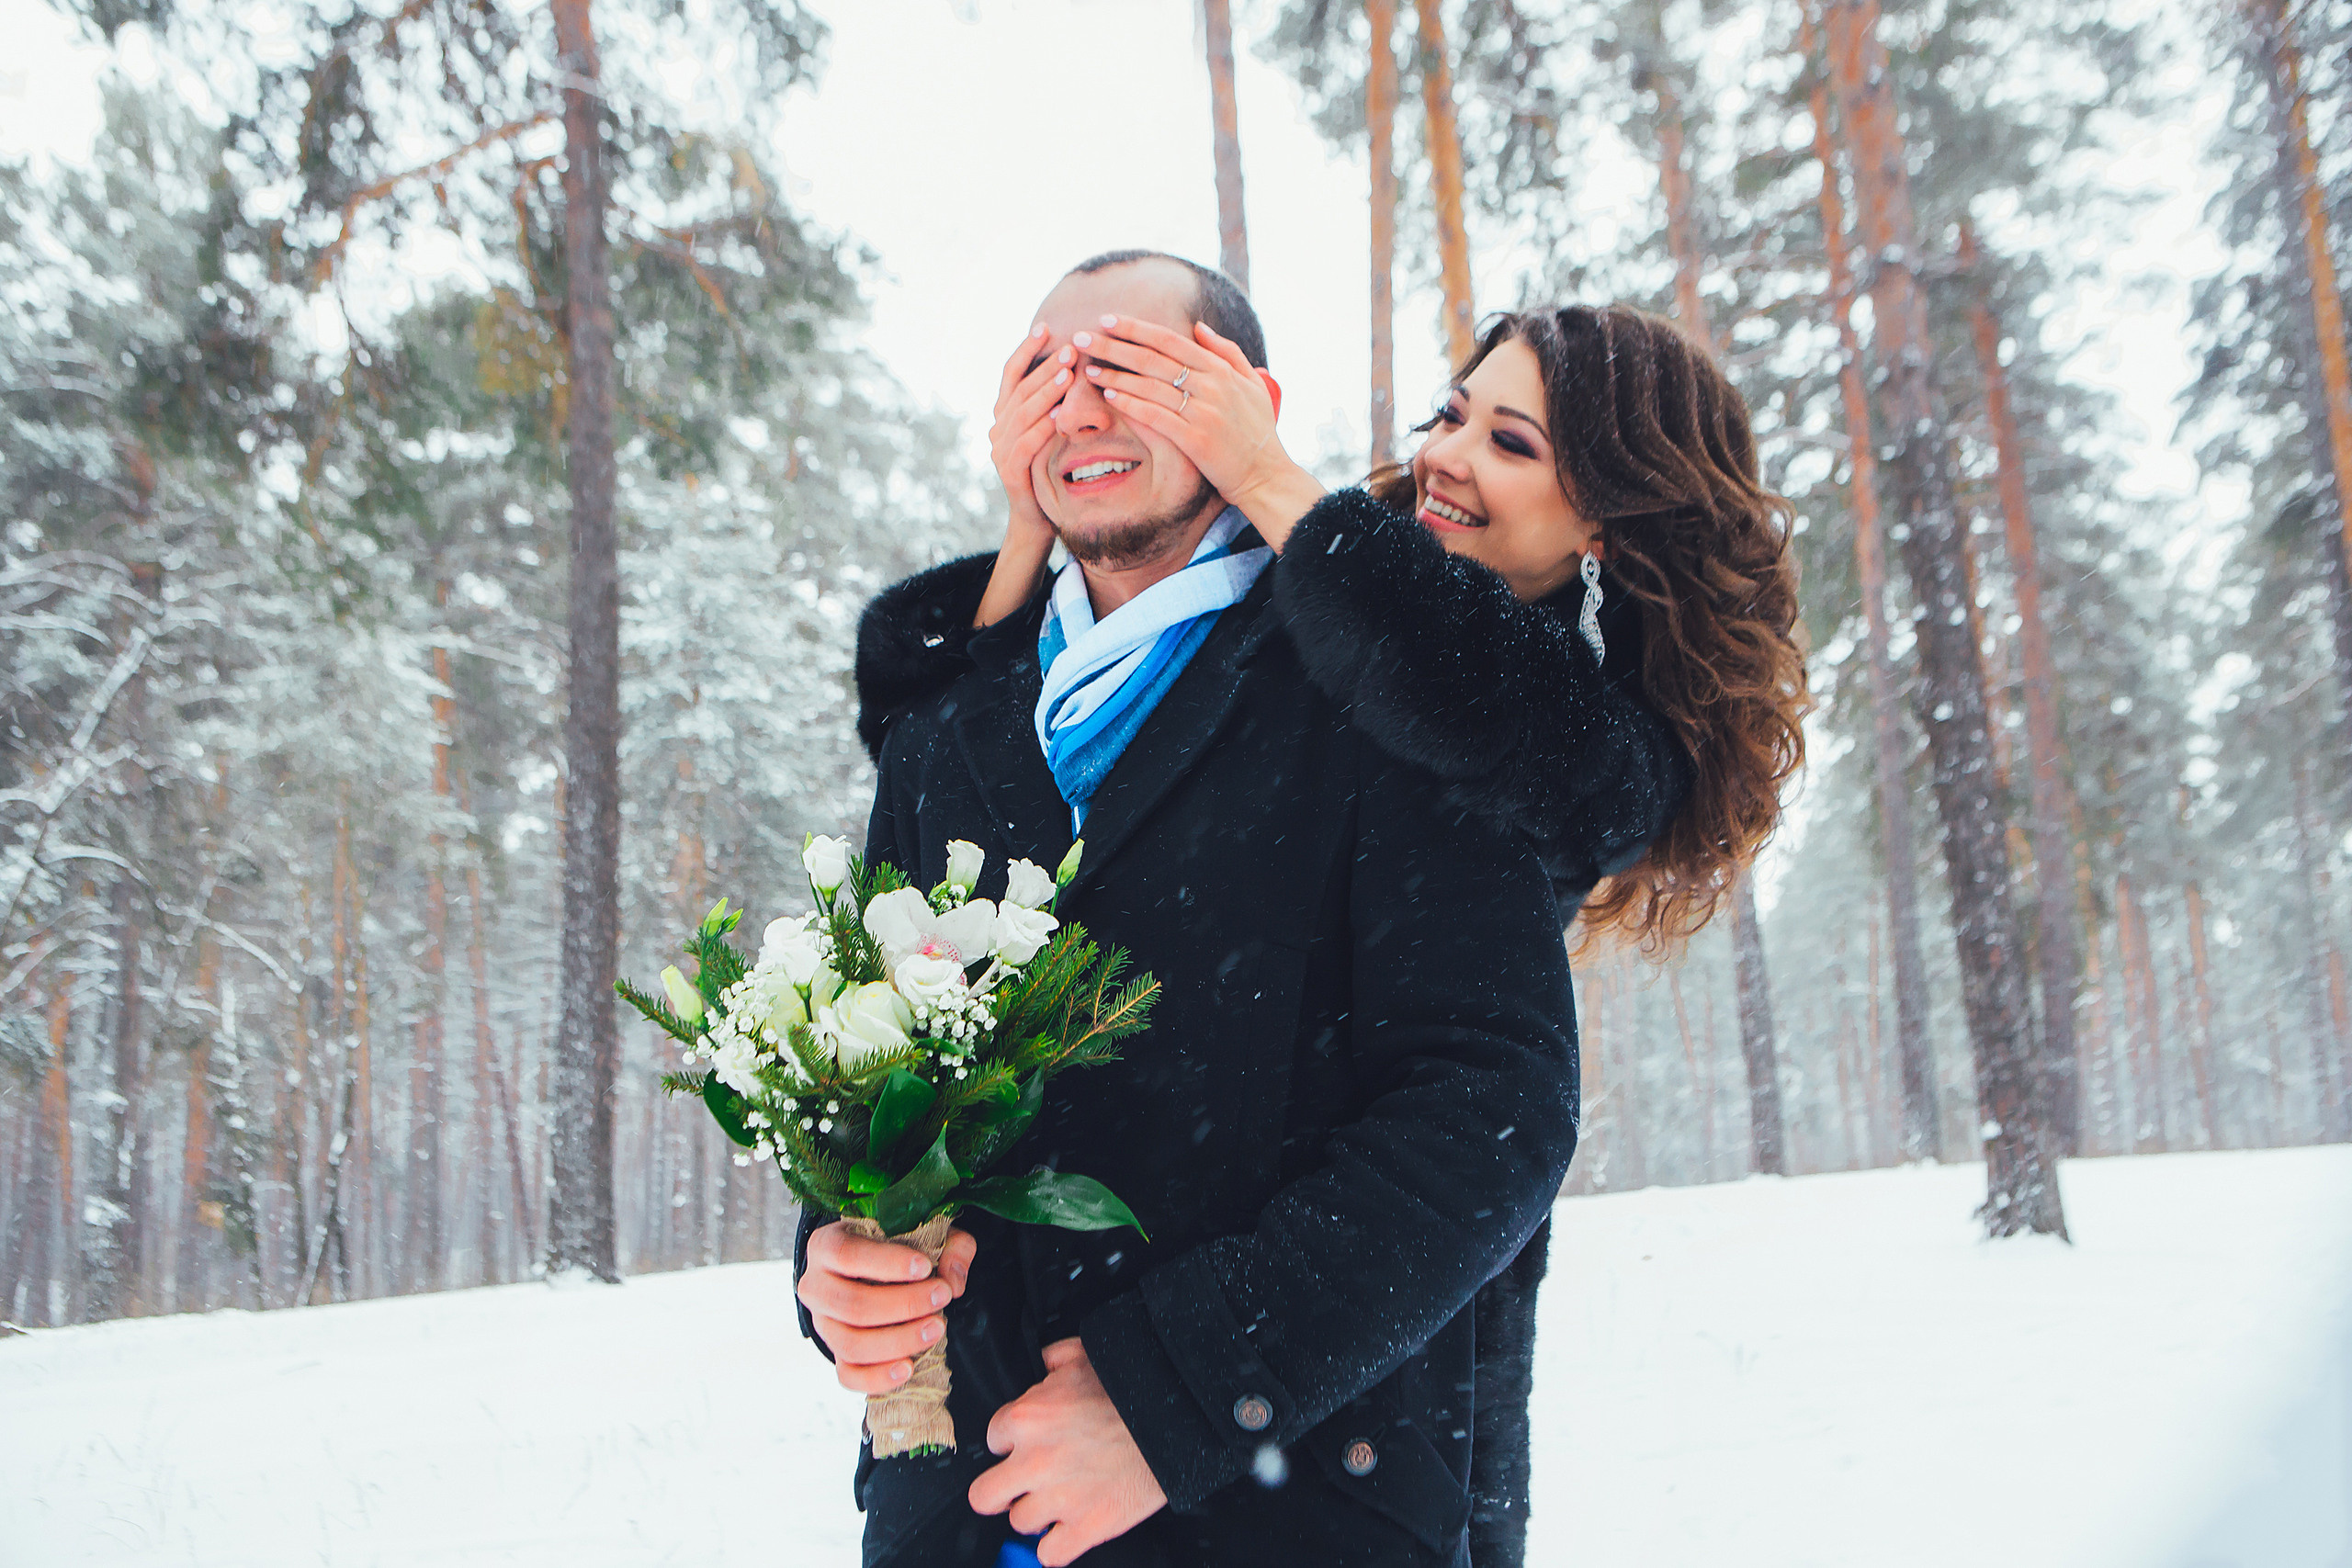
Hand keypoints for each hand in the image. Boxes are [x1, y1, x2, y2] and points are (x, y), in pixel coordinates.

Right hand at [796, 1218, 975, 1394]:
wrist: (868, 1269)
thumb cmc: (894, 1245)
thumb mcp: (922, 1230)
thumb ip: (948, 1245)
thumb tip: (953, 1282)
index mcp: (826, 1246)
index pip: (848, 1255)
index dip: (887, 1263)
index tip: (925, 1267)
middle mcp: (815, 1287)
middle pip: (852, 1305)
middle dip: (903, 1304)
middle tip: (941, 1297)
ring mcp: (822, 1325)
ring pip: (851, 1344)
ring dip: (899, 1340)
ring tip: (936, 1328)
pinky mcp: (835, 1353)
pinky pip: (848, 1375)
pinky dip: (878, 1377)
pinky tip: (909, 1367)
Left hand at [969, 1337, 1166, 1565]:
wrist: (1178, 1421)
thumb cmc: (1135, 1387)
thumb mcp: (1085, 1354)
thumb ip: (1053, 1360)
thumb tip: (1043, 1364)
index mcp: (1027, 1418)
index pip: (992, 1439)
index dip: (1011, 1443)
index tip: (1027, 1444)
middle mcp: (1034, 1462)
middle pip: (983, 1496)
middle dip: (1001, 1490)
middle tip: (1020, 1484)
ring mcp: (1059, 1499)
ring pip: (1020, 1523)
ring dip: (1037, 1513)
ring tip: (1059, 1499)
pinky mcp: (1086, 1528)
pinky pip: (1049, 1555)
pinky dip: (1057, 1546)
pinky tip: (1068, 1529)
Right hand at [976, 324, 1069, 626]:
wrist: (1038, 519)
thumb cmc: (1050, 470)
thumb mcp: (1051, 431)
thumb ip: (1053, 402)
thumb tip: (1074, 362)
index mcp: (1005, 414)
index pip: (1011, 373)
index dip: (1026, 349)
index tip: (1046, 327)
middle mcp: (997, 428)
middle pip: (1019, 389)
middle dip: (1045, 366)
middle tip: (1069, 347)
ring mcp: (1000, 451)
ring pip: (1022, 413)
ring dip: (1045, 391)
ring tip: (1067, 373)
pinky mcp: (1010, 473)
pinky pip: (1024, 445)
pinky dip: (1041, 428)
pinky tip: (1058, 415)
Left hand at [1077, 314, 1323, 550]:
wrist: (1266, 475)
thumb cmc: (1258, 431)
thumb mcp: (1252, 384)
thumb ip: (1227, 352)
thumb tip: (1198, 327)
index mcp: (1222, 370)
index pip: (1171, 341)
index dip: (1137, 329)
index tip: (1108, 320)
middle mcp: (1212, 386)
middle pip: (1153, 359)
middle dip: (1114, 346)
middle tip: (1083, 337)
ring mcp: (1204, 412)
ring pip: (1150, 386)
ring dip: (1116, 375)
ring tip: (1089, 369)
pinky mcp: (1195, 439)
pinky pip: (1156, 416)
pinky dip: (1132, 404)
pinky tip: (1110, 396)